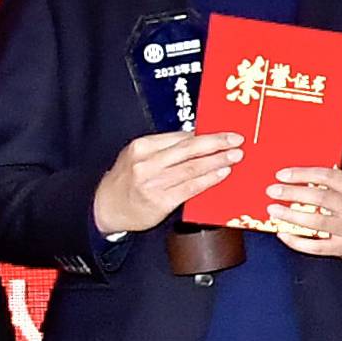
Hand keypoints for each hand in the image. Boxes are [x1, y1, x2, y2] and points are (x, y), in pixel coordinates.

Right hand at [93, 129, 242, 239]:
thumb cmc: (126, 181)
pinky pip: (190, 188)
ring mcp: (153, 182)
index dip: (205, 134)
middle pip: (188, 149)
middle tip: (236, 140)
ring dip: (217, 161)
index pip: (179, 137)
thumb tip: (197, 140)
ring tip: (234, 156)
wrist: (105, 208)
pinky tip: (221, 174)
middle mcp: (147, 162)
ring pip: (192, 168)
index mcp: (142, 146)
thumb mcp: (137, 156)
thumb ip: (164, 148)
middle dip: (216, 143)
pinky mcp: (160, 201)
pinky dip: (208, 180)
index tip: (224, 132)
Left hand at [268, 166, 341, 260]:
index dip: (302, 174)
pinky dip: (296, 241)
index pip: (327, 177)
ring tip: (274, 211)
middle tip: (273, 191)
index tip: (282, 175)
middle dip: (292, 193)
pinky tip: (283, 233)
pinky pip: (315, 247)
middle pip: (319, 198)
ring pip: (316, 222)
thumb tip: (296, 177)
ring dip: (290, 216)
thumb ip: (329, 182)